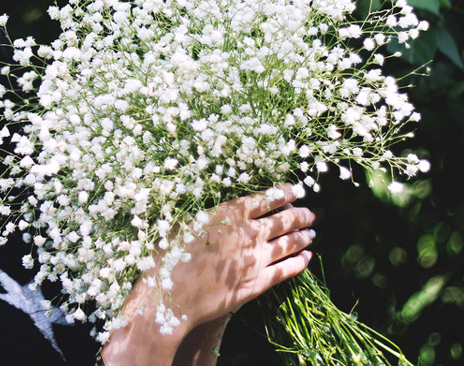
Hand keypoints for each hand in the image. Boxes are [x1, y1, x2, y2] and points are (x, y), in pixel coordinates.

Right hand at [165, 184, 314, 325]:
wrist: (172, 293)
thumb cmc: (173, 254)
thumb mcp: (191, 221)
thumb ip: (215, 214)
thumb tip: (230, 208)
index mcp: (231, 212)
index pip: (267, 198)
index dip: (285, 193)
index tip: (296, 191)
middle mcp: (249, 232)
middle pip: (284, 220)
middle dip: (300, 215)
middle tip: (310, 213)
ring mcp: (256, 258)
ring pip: (289, 243)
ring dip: (303, 236)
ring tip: (312, 232)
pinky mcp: (258, 283)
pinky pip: (287, 269)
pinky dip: (300, 262)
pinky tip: (308, 257)